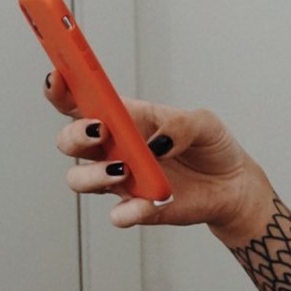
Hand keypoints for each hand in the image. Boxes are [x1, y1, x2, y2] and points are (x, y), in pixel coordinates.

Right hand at [44, 70, 269, 232]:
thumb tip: (157, 143)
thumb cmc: (210, 145)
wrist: (232, 185)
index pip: (80, 100)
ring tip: (124, 169)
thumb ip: (180, 124)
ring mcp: (122, 180)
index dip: (61, 88)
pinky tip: (147, 203)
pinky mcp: (137, 209)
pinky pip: (118, 214)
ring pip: (80, 179)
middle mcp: (115, 148)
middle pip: (70, 141)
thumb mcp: (204, 122)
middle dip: (75, 135)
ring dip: (94, 174)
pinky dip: (127, 211)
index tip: (57, 77)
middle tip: (101, 131)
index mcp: (125, 117)